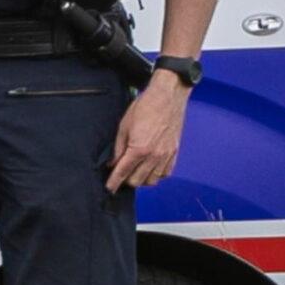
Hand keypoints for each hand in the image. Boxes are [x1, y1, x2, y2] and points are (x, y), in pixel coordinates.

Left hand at [106, 73, 189, 191]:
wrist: (167, 97)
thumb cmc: (145, 107)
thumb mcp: (124, 126)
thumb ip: (118, 149)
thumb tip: (113, 163)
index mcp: (139, 149)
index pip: (123, 173)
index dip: (114, 182)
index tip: (110, 187)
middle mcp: (153, 156)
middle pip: (137, 181)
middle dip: (126, 179)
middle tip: (122, 172)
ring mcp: (165, 156)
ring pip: (152, 181)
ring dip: (142, 178)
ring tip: (136, 170)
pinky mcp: (174, 152)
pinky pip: (165, 174)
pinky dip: (156, 174)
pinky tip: (150, 167)